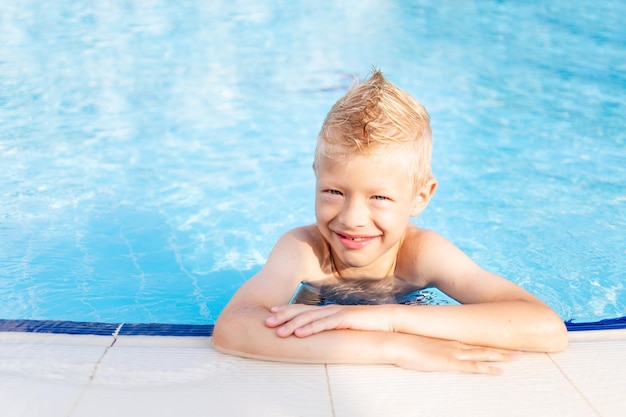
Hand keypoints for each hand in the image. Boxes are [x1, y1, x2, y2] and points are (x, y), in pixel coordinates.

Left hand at [266, 304, 392, 336]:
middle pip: (302, 311)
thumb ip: (332, 328)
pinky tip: (299, 333)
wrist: (387, 319)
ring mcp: (336, 313)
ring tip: (278, 331)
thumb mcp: (344, 327)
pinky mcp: (345, 319)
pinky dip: (310, 328)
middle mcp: (329, 309)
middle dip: (283, 316)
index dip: (286, 310)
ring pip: (310, 318)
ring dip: (292, 324)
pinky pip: (324, 324)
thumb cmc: (365, 325)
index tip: (271, 312)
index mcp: (328, 310)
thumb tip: (319, 335)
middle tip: (267, 321)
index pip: (303, 309)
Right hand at [395, 334, 517, 374]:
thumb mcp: (422, 343)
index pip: (475, 341)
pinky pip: (472, 367)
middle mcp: (455, 345)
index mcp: (450, 340)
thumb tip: (433, 348)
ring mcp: (453, 353)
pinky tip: (497, 372)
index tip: (505, 342)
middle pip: (484, 346)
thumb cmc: (406, 343)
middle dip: (503, 349)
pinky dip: (486, 369)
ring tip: (516, 358)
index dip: (491, 343)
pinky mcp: (449, 363)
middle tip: (520, 350)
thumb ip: (432, 346)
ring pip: (483, 355)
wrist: (398, 342)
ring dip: (500, 356)